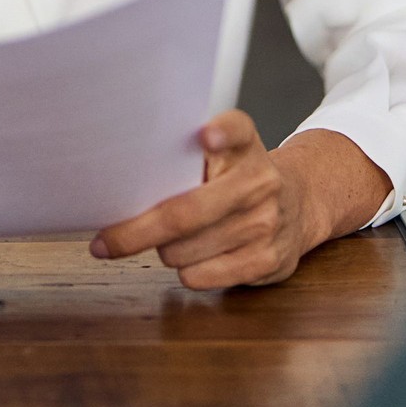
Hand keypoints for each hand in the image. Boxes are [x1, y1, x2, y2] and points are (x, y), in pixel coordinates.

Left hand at [89, 115, 389, 290]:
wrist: (300, 204)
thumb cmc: (237, 178)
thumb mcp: (222, 154)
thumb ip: (183, 156)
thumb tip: (119, 179)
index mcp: (244, 145)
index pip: (236, 129)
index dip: (220, 132)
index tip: (205, 137)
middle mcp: (259, 181)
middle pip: (186, 212)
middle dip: (135, 232)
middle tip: (105, 242)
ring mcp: (267, 223)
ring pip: (184, 251)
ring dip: (164, 252)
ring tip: (169, 242)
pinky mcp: (268, 260)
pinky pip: (201, 276)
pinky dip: (186, 272)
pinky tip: (193, 259)